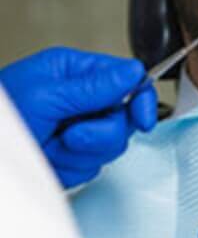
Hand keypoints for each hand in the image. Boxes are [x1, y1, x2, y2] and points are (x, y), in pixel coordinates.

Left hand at [0, 46, 156, 187]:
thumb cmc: (1, 114)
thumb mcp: (48, 94)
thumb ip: (96, 86)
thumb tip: (134, 71)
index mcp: (76, 72)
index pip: (127, 79)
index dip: (140, 98)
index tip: (143, 118)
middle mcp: (81, 99)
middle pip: (124, 116)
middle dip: (100, 131)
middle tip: (73, 134)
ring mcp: (78, 129)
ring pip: (111, 144)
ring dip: (82, 150)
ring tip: (53, 145)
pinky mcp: (72, 157)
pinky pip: (92, 166)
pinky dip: (71, 166)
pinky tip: (50, 157)